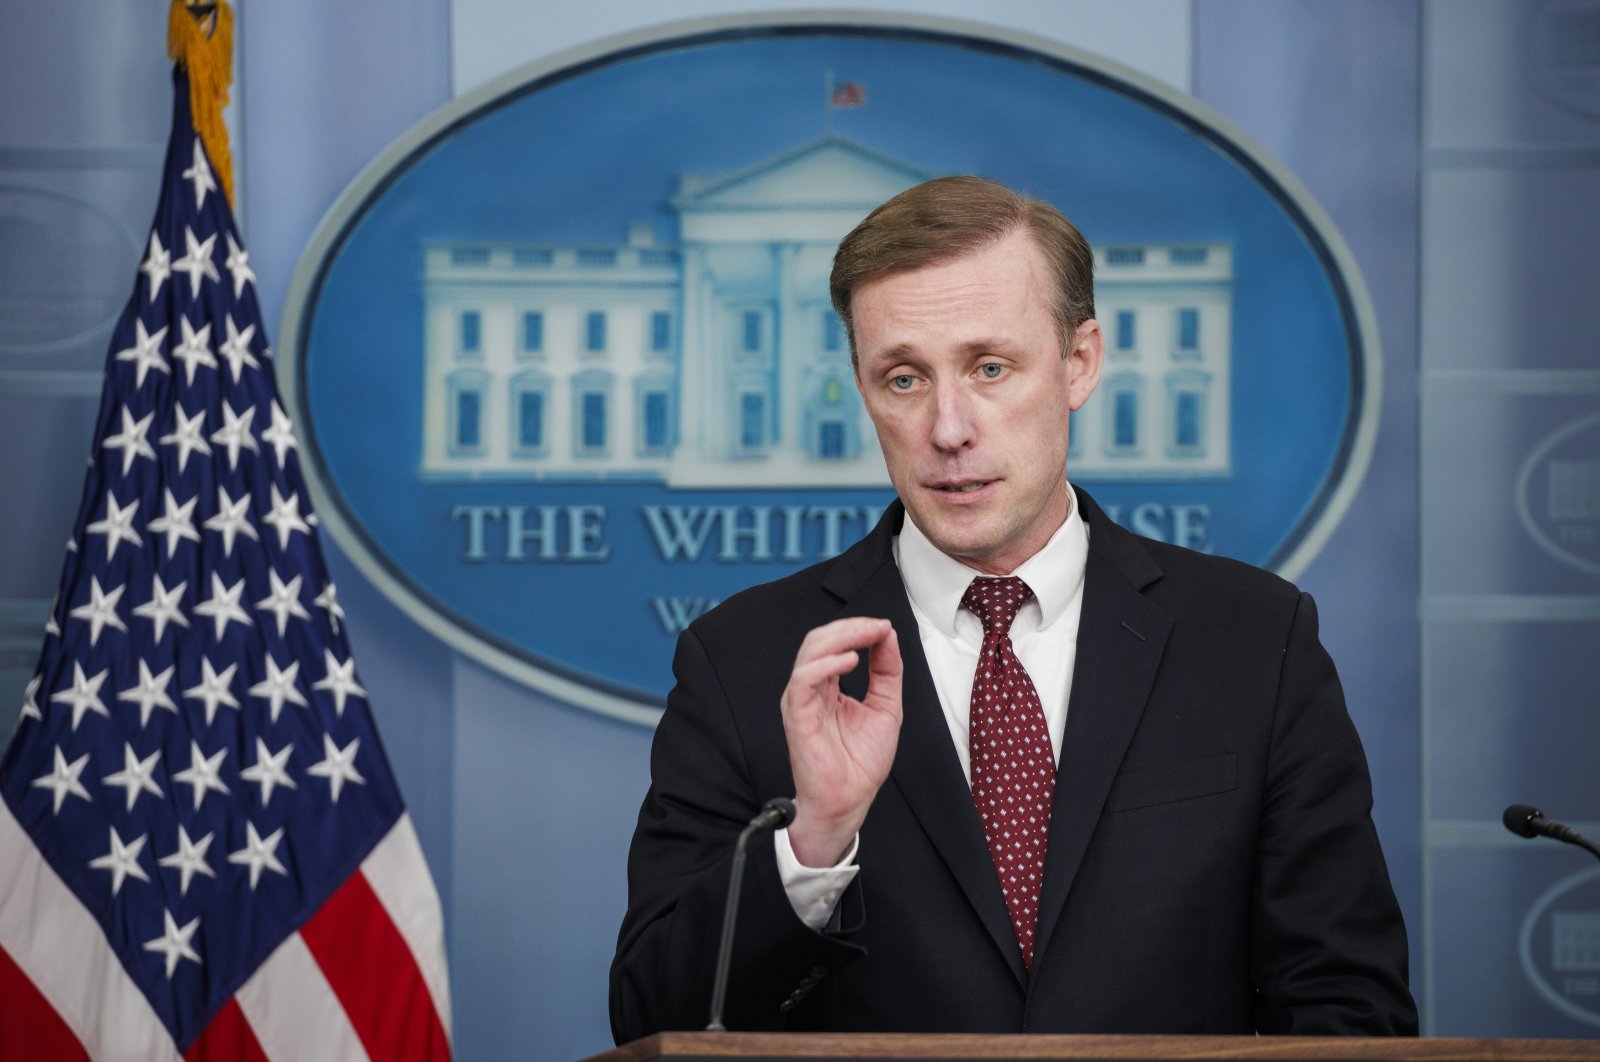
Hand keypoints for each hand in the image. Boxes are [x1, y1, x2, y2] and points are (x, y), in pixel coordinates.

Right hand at [780, 617, 902, 866]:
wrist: (849, 800)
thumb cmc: (860, 763)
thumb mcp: (885, 706)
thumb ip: (886, 671)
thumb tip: (888, 637)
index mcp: (828, 686)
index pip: (835, 643)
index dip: (859, 629)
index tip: (885, 627)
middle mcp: (811, 689)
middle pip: (819, 640)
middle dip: (850, 627)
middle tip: (877, 626)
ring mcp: (802, 700)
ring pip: (810, 652)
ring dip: (841, 637)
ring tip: (867, 635)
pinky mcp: (797, 715)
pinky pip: (803, 680)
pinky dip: (826, 664)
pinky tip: (850, 660)